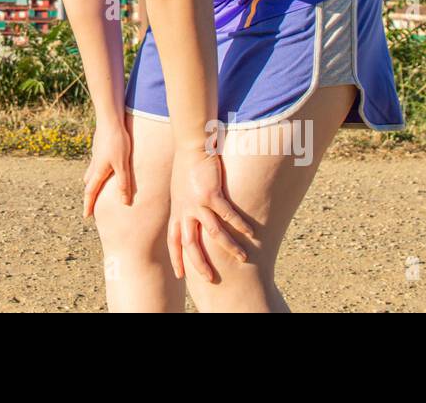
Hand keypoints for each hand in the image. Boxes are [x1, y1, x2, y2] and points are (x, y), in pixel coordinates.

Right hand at [82, 119, 134, 218]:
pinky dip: (98, 170)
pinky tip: (106, 166)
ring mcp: (96, 154)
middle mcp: (94, 164)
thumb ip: (123, 184)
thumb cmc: (117, 142)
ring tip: (99, 186)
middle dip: (89, 194)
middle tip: (92, 202)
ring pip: (91, 172)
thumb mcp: (123, 165)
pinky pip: (96, 163)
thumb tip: (124, 203)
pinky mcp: (100, 147)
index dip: (88, 205)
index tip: (86, 216)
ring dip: (93, 181)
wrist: (110, 119)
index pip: (91, 192)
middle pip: (88, 182)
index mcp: (98, 171)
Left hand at [166, 149, 254, 280]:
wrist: (190, 146)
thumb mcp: (180, 190)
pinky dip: (240, 225)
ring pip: (213, 233)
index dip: (176, 258)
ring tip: (243, 258)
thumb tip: (189, 217)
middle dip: (199, 264)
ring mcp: (197, 203)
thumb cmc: (187, 166)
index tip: (180, 275)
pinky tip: (251, 233)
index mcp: (177, 211)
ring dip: (229, 247)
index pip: (173, 241)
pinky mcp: (211, 194)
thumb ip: (184, 206)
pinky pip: (228, 215)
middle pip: (189, 244)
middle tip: (210, 279)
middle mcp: (185, 210)